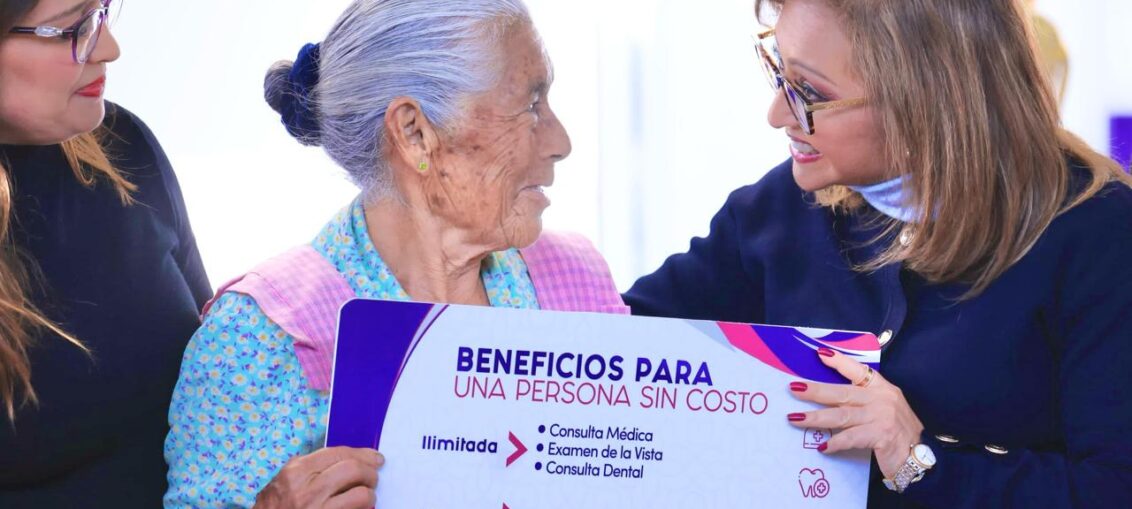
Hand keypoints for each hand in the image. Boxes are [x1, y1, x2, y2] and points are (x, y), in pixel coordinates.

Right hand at [253, 447, 383, 508]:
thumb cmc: (273, 507)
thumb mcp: (284, 482)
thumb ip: (310, 469)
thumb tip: (346, 460)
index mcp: (295, 471)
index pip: (337, 453)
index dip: (362, 454)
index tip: (374, 458)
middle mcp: (306, 489)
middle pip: (352, 469)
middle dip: (369, 472)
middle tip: (373, 478)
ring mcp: (317, 508)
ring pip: (361, 494)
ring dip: (369, 494)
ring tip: (367, 496)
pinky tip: (361, 508)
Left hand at [787, 348, 922, 477]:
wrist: (921, 456)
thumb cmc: (898, 432)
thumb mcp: (885, 408)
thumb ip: (862, 401)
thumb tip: (828, 400)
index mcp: (882, 388)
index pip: (858, 370)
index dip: (839, 361)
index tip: (820, 354)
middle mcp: (881, 399)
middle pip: (842, 393)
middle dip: (815, 391)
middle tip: (793, 388)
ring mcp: (881, 417)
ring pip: (841, 416)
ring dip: (816, 418)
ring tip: (795, 419)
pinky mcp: (881, 436)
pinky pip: (851, 438)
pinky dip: (835, 442)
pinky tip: (822, 446)